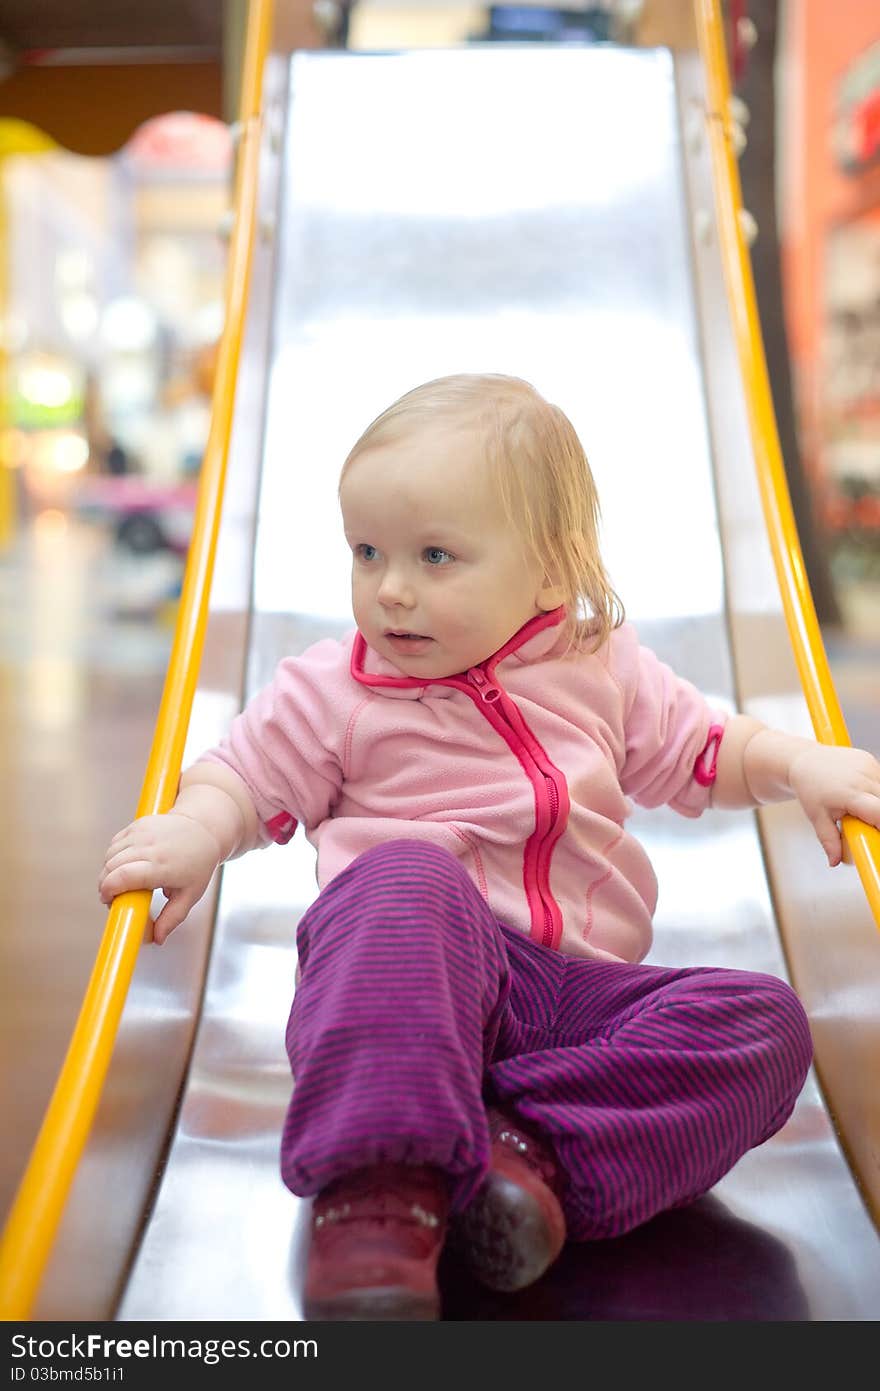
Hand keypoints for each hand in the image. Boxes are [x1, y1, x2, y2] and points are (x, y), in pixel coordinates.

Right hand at [99, 812, 222, 943]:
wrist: (204, 829)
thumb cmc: (199, 863)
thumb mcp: (190, 895)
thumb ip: (172, 918)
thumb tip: (157, 939)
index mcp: (162, 866)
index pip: (124, 877)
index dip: (109, 890)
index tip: (108, 900)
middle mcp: (151, 847)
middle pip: (111, 866)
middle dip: (105, 884)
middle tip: (113, 895)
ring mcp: (143, 832)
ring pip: (110, 853)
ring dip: (108, 870)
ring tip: (120, 880)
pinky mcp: (139, 824)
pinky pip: (115, 842)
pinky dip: (114, 855)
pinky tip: (124, 864)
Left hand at [788, 744, 879, 866]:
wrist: (804, 761)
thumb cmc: (809, 789)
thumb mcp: (817, 817)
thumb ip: (829, 841)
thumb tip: (835, 862)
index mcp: (850, 794)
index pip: (879, 812)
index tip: (878, 836)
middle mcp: (862, 778)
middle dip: (878, 818)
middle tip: (867, 826)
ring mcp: (868, 767)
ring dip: (877, 804)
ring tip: (860, 808)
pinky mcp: (871, 761)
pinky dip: (875, 792)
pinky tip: (862, 794)